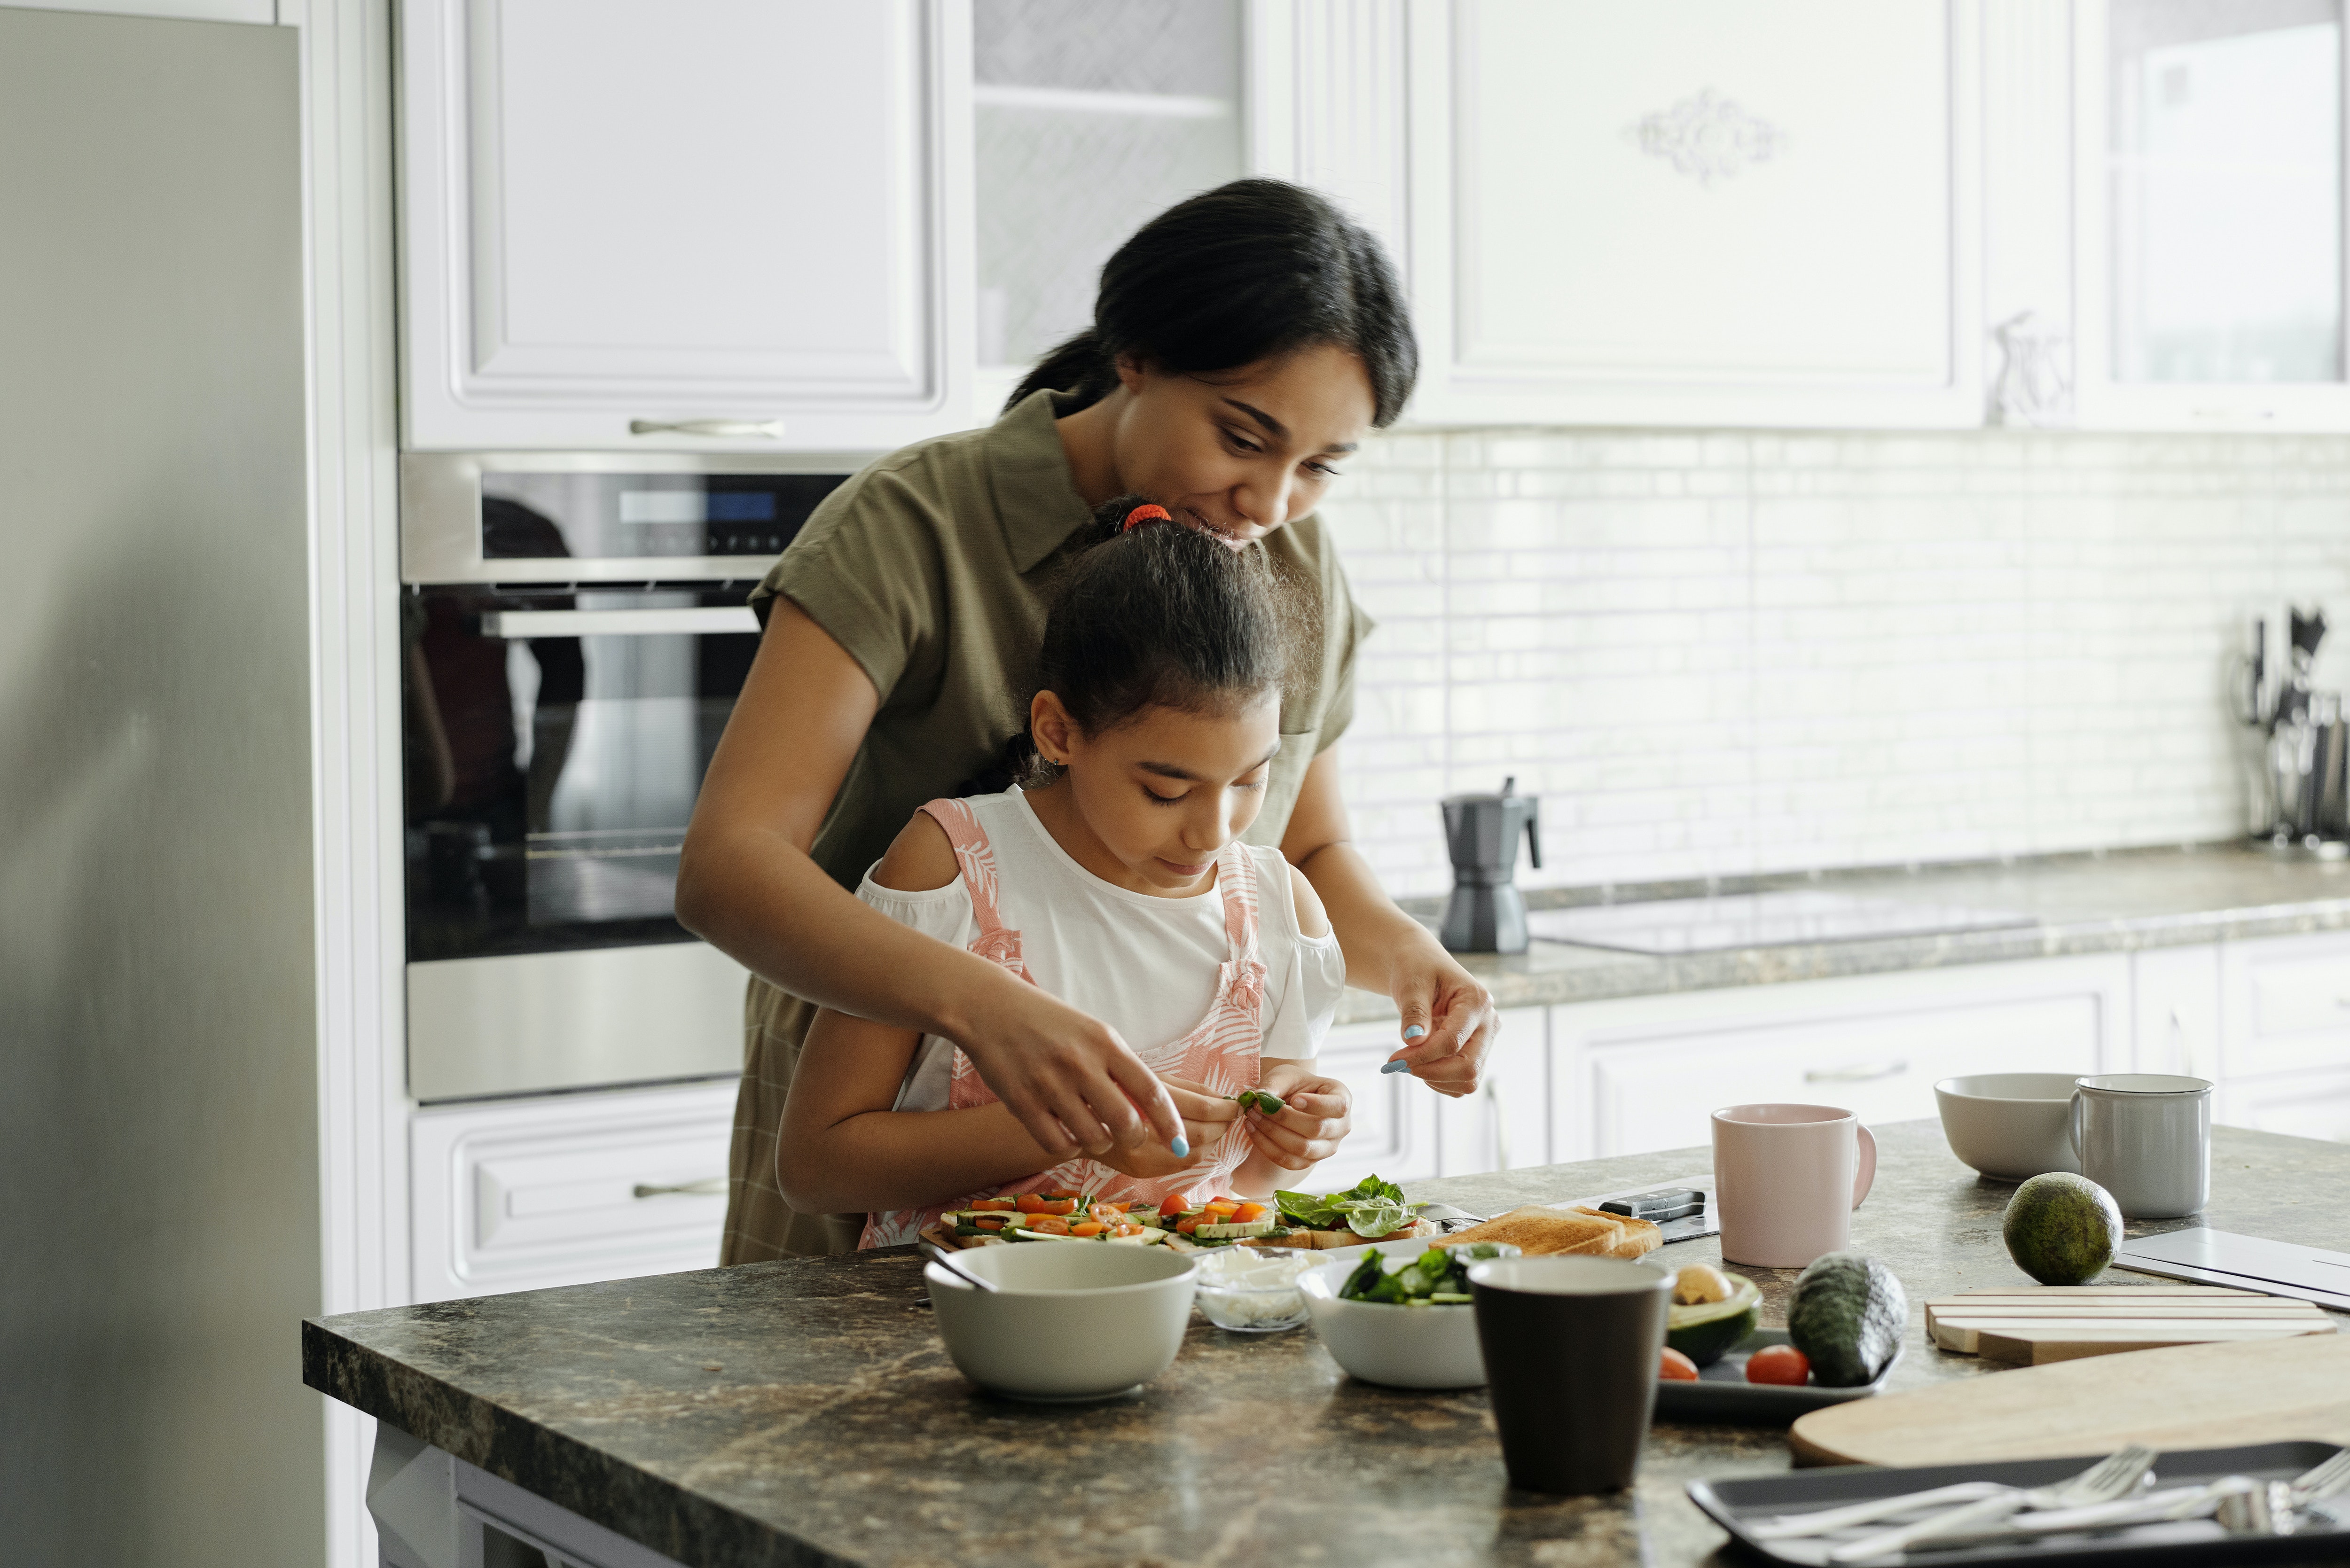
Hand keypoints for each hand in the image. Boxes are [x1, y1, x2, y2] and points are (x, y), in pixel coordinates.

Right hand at [953, 973, 1186, 1158]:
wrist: (991, 1009)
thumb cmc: (1049, 1022)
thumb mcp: (1093, 1033)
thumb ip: (1120, 1068)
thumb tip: (1152, 1113)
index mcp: (1105, 1042)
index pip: (1151, 1091)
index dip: (1171, 1123)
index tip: (1181, 1142)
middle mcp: (1080, 1063)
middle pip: (1126, 1123)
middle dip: (1134, 1137)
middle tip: (1127, 1135)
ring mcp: (1050, 1084)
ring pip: (1093, 1138)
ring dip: (1098, 1141)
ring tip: (1091, 1128)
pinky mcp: (1022, 1102)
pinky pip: (1058, 1144)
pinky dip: (1067, 1145)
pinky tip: (1064, 1131)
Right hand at [1094, 1078, 1237, 1180]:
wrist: (1073, 1115)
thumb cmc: (1114, 1086)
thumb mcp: (1149, 1075)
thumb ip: (1186, 1089)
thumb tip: (1221, 1099)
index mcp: (1143, 1095)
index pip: (1199, 1107)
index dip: (1224, 1107)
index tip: (1236, 1103)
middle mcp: (1140, 1128)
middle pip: (1200, 1133)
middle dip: (1222, 1125)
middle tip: (1230, 1114)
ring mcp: (1139, 1155)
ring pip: (1194, 1154)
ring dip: (1212, 1140)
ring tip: (1216, 1126)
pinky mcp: (1139, 1170)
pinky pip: (1180, 1166)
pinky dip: (1197, 1152)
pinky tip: (1197, 1140)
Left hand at [1249, 1063, 1351, 1167]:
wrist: (1290, 1101)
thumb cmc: (1294, 1085)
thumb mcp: (1285, 1075)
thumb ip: (1274, 1084)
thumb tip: (1259, 1098)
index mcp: (1342, 1098)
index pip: (1338, 1106)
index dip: (1317, 1105)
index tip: (1294, 1100)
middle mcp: (1341, 1126)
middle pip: (1317, 1129)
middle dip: (1283, 1118)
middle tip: (1258, 1107)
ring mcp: (1328, 1147)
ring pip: (1302, 1148)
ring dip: (1272, 1133)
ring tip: (1252, 1117)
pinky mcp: (1310, 1161)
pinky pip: (1289, 1161)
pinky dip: (1267, 1147)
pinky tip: (1252, 1130)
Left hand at [1383, 942, 1496, 1098]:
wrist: (1421, 969)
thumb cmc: (1417, 970)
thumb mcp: (1411, 984)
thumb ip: (1414, 1012)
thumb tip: (1413, 1041)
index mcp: (1477, 1001)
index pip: (1452, 1042)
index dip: (1422, 1056)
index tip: (1393, 1059)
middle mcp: (1488, 1023)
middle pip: (1468, 1067)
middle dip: (1430, 1071)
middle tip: (1398, 1065)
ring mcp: (1485, 1041)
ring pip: (1468, 1080)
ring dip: (1435, 1078)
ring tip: (1409, 1059)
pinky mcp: (1476, 1054)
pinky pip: (1462, 1083)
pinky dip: (1440, 1081)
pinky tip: (1421, 1063)